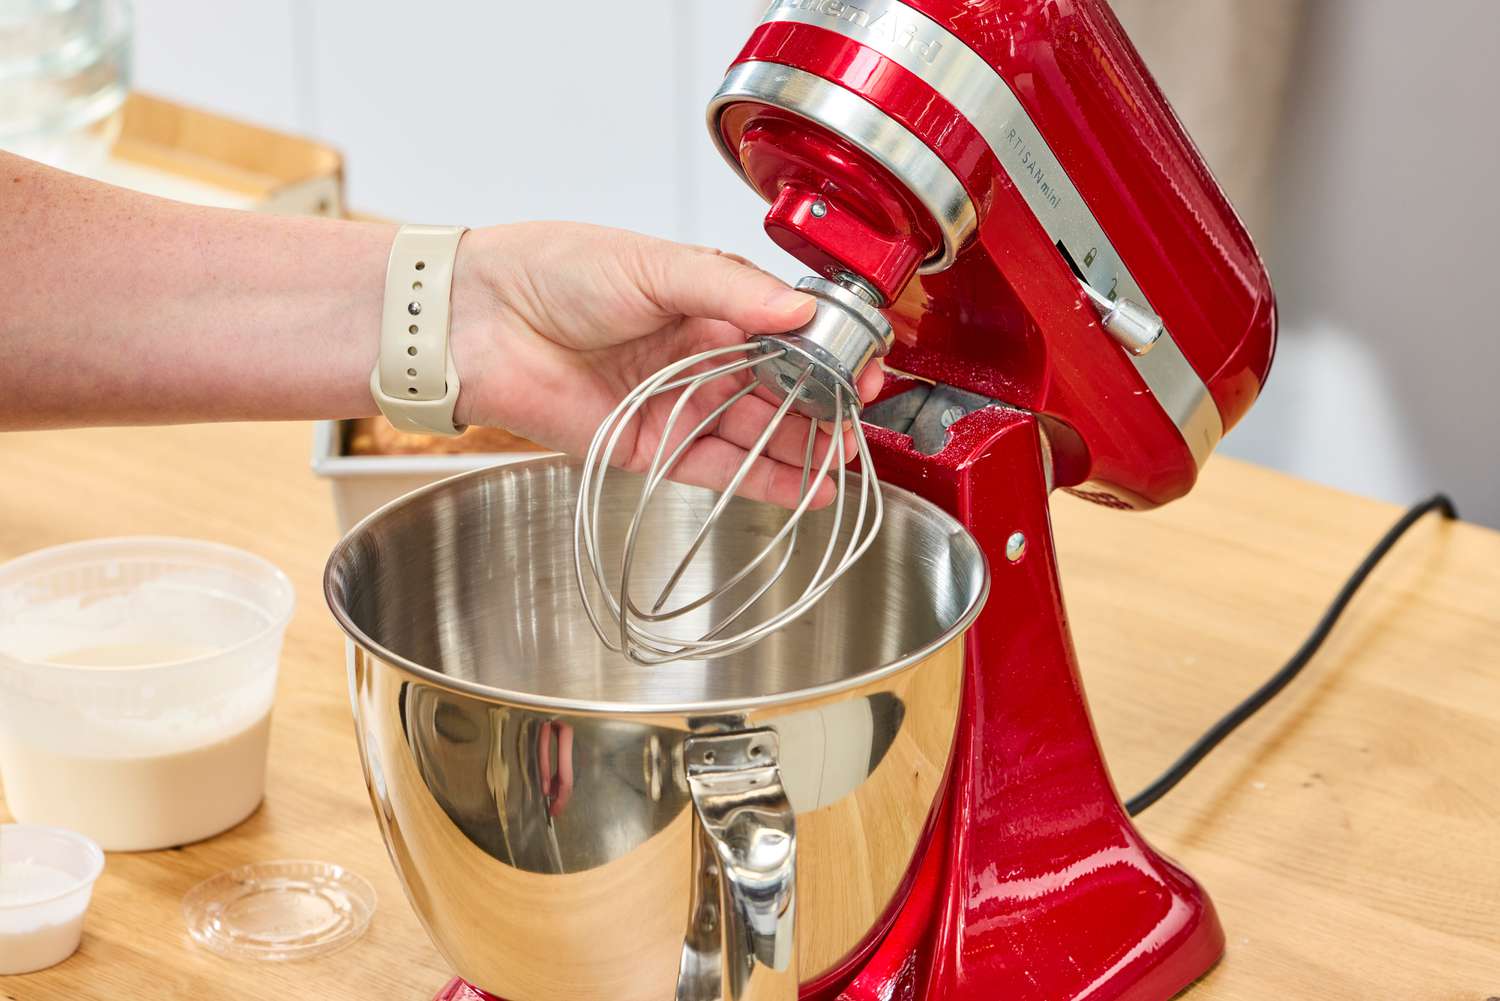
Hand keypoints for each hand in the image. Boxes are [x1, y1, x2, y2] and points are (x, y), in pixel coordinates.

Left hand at [448, 222, 882, 506]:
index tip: (864, 362)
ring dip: (805, 448)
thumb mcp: (651, 263)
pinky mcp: (653, 449)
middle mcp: (697, 355)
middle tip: (861, 417)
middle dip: (824, 405)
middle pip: (780, 388)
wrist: (477, 323)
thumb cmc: (549, 273)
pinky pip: (721, 469)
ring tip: (846, 459)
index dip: (827, 349)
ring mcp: (678, 404)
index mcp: (704, 302)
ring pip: (758, 433)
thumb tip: (799, 310)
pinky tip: (809, 486)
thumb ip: (729, 289)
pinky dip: (767, 482)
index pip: (785, 330)